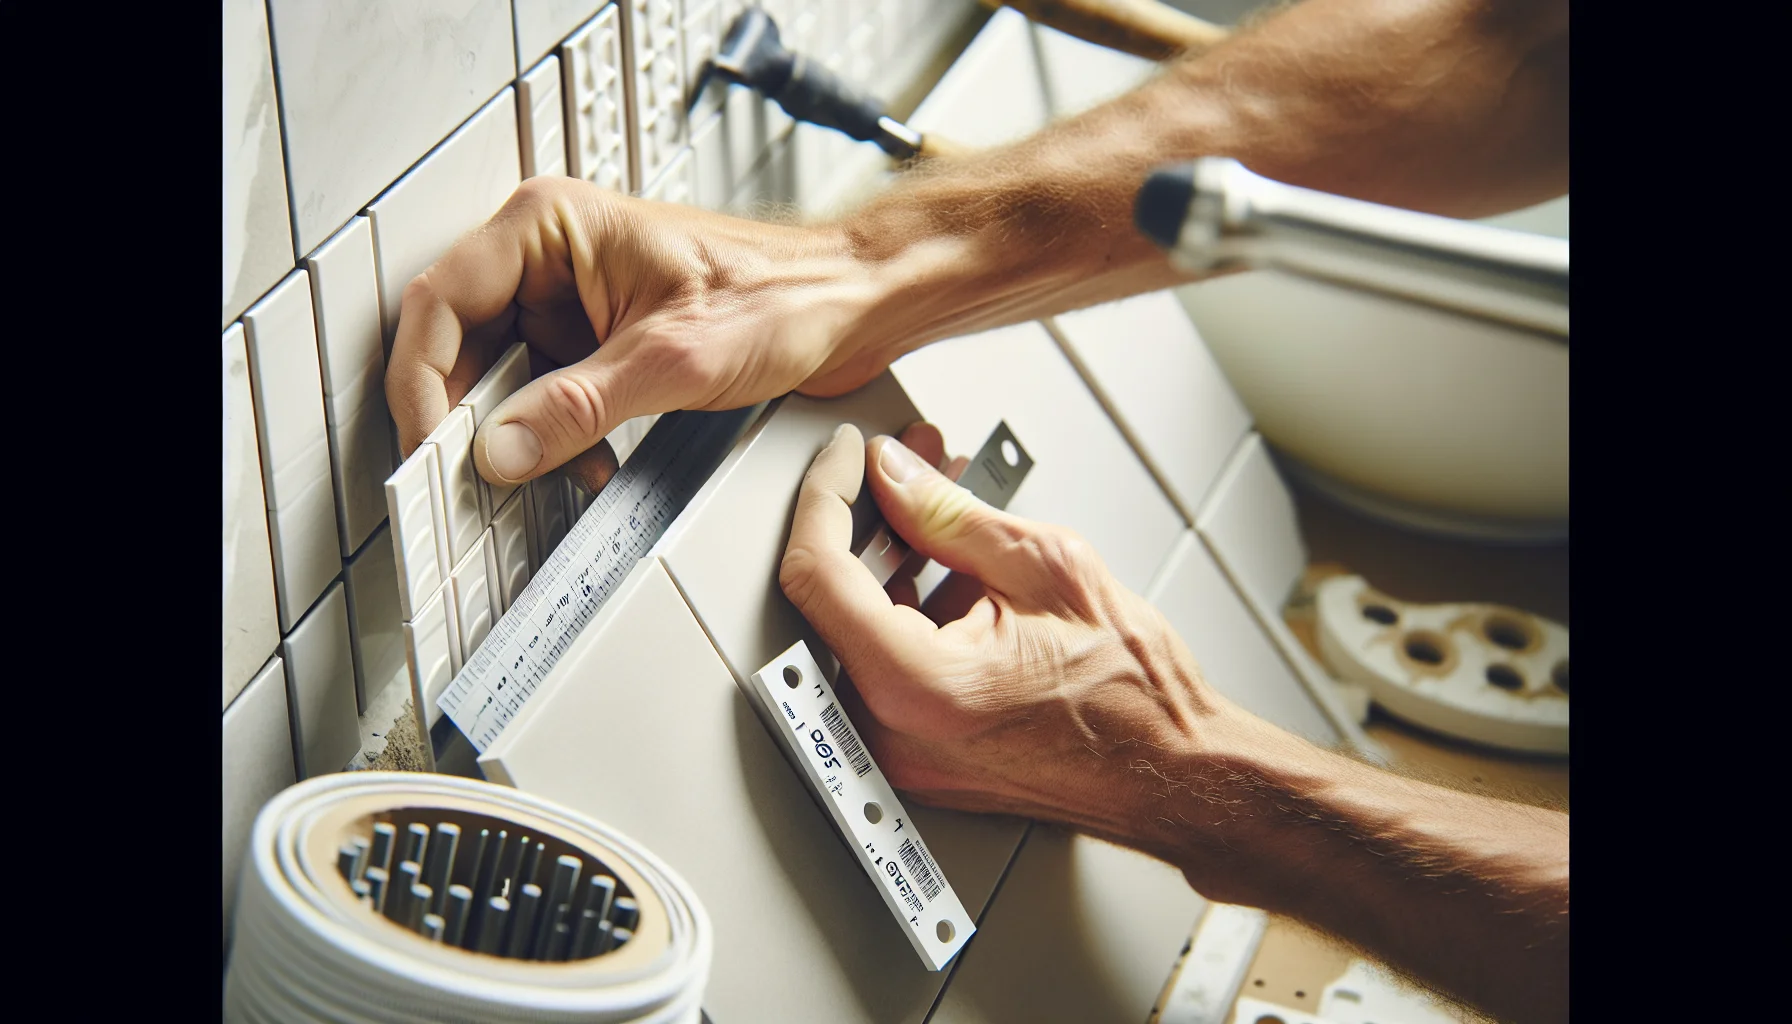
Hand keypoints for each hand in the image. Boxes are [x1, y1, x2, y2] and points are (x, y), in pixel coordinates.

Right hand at [384, 177, 888, 489]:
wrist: (850, 306)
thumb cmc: (786, 294)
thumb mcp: (671, 361)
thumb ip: (577, 408)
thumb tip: (501, 449)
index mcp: (552, 226)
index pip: (442, 301)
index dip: (422, 381)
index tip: (430, 445)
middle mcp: (552, 254)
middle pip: (460, 339)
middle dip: (466, 413)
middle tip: (464, 474)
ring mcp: (573, 296)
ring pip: (500, 372)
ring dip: (515, 430)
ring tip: (533, 474)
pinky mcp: (598, 336)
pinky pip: (545, 389)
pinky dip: (553, 433)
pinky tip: (577, 467)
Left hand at [777, 424, 1266, 875]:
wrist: (1171, 770)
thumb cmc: (1134, 696)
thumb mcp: (1045, 568)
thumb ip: (949, 515)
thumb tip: (893, 474)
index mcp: (914, 686)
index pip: (818, 573)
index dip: (827, 496)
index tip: (848, 456)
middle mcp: (889, 729)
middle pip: (834, 596)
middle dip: (875, 514)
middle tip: (912, 461)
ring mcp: (898, 747)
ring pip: (860, 624)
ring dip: (897, 554)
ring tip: (947, 504)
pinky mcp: (914, 749)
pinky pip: (885, 659)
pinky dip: (911, 603)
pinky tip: (954, 564)